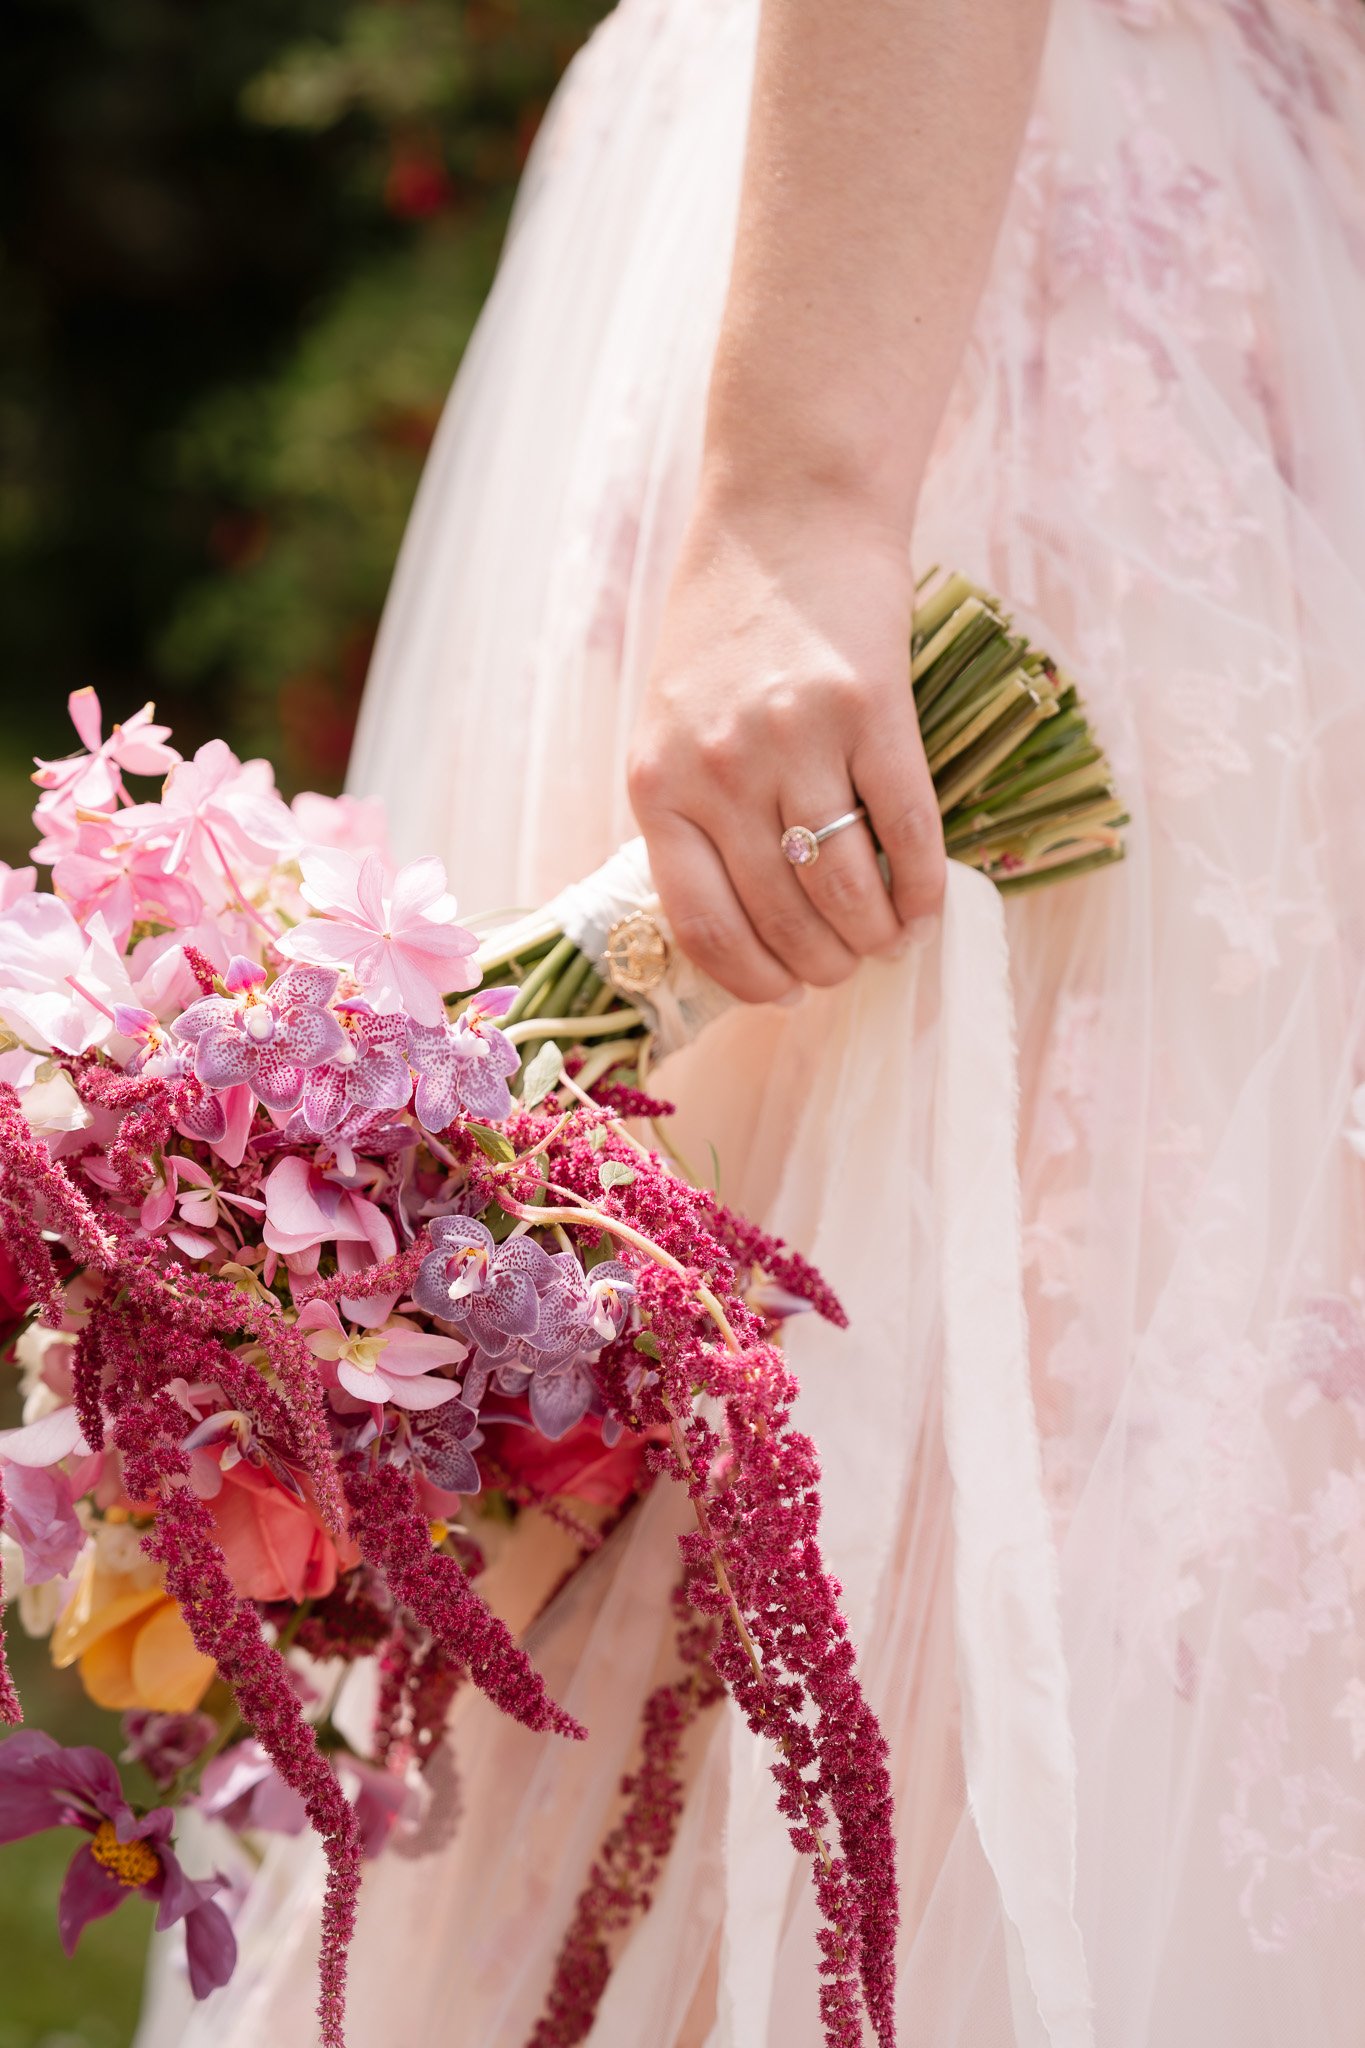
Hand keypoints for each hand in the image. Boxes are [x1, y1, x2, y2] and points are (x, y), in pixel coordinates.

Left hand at [627, 483, 945, 1003]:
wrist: (788, 509)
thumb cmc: (725, 623)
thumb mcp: (670, 721)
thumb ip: (691, 812)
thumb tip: (742, 924)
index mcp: (658, 782)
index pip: (704, 925)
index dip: (752, 981)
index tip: (783, 997)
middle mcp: (720, 768)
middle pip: (782, 917)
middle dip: (822, 966)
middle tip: (844, 970)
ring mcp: (797, 739)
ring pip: (846, 887)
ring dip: (873, 938)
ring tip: (884, 944)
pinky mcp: (874, 710)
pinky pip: (908, 832)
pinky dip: (923, 890)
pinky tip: (925, 912)